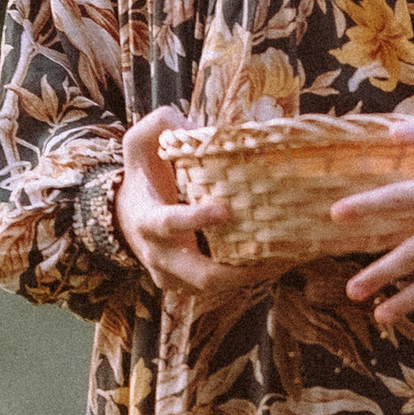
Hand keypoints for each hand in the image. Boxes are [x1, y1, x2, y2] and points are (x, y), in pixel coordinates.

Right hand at [115, 103, 258, 303]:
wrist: (125, 217)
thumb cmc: (141, 176)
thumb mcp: (139, 143)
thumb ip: (162, 125)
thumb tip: (198, 129)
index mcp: (148, 220)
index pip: (170, 224)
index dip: (196, 220)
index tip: (226, 209)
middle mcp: (160, 255)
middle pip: (201, 276)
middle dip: (239, 271)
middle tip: (275, 255)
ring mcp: (174, 277)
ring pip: (216, 287)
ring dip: (252, 275)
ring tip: (288, 258)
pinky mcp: (188, 286)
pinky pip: (220, 289)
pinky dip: (248, 276)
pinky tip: (277, 261)